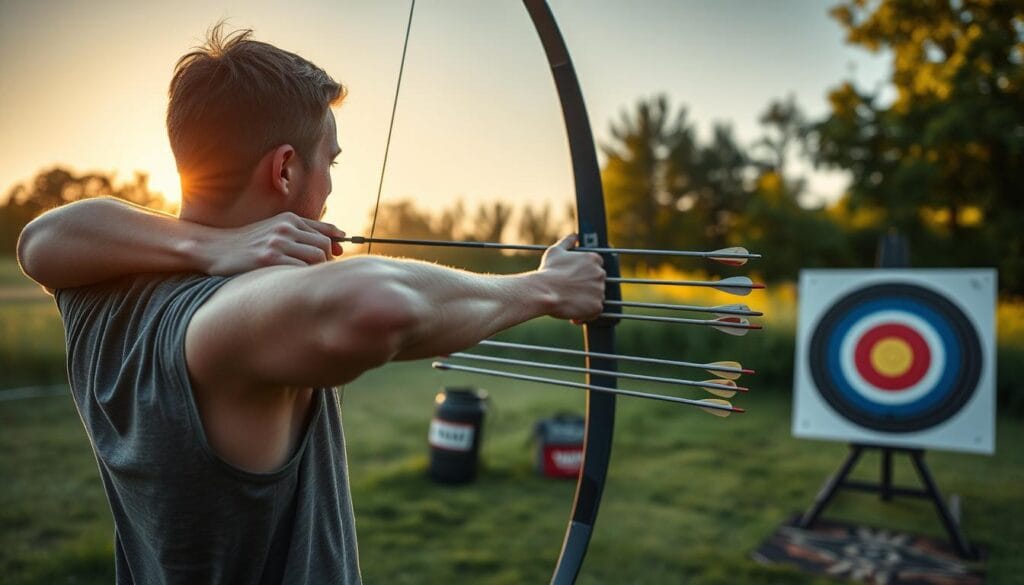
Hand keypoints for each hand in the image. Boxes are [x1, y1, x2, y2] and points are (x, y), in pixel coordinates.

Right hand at [202, 212, 345, 275]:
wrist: (215, 249)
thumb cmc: (250, 243)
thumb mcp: (276, 229)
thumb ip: (305, 231)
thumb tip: (341, 238)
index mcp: (289, 219)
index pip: (326, 232)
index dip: (335, 247)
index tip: (336, 257)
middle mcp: (285, 228)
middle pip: (325, 246)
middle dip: (327, 261)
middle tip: (318, 273)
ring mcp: (277, 243)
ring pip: (316, 258)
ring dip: (317, 271)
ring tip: (306, 278)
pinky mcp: (268, 260)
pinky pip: (300, 270)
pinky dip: (303, 277)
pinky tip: (294, 283)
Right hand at [538, 234, 605, 321]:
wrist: (544, 291)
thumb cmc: (548, 271)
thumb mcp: (555, 252)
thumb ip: (567, 242)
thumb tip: (574, 235)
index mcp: (593, 259)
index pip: (596, 266)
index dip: (585, 274)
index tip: (575, 279)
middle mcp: (600, 274)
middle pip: (597, 282)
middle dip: (586, 287)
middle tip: (570, 291)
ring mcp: (600, 291)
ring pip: (596, 297)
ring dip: (585, 301)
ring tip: (569, 303)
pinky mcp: (597, 306)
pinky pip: (595, 312)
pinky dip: (586, 314)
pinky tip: (573, 314)